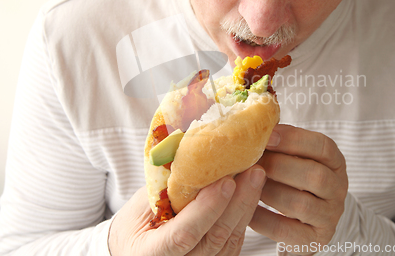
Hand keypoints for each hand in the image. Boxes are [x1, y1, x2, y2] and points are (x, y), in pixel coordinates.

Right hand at [109, 165, 265, 255]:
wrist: (138, 247)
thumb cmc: (137, 222)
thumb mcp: (142, 203)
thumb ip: (167, 186)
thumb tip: (192, 148)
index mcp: (151, 253)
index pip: (184, 234)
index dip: (207, 208)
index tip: (226, 181)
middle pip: (215, 237)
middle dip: (238, 202)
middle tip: (253, 171)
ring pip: (230, 239)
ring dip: (247, 205)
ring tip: (257, 175)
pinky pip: (235, 239)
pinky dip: (245, 213)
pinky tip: (252, 190)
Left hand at [251, 124, 347, 254]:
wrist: (304, 219)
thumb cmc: (293, 178)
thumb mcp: (295, 156)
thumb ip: (280, 140)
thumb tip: (251, 119)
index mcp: (334, 161)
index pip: (322, 146)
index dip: (294, 140)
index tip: (267, 136)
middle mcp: (338, 188)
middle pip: (314, 176)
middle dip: (279, 167)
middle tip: (252, 162)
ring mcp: (330, 215)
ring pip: (300, 204)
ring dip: (269, 192)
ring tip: (246, 184)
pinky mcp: (316, 239)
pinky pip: (286, 230)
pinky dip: (263, 219)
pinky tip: (247, 210)